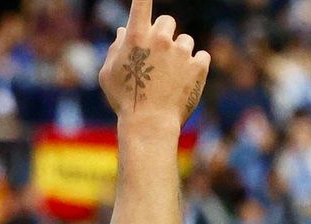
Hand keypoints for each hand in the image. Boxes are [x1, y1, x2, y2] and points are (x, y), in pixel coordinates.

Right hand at [98, 1, 210, 131]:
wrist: (150, 126)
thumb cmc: (125, 101)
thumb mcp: (109, 75)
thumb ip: (116, 49)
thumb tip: (124, 31)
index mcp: (137, 37)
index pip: (142, 3)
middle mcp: (161, 39)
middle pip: (167, 21)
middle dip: (163, 34)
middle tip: (158, 55)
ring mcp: (182, 52)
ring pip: (185, 41)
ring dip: (179, 53)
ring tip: (170, 77)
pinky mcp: (199, 66)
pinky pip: (201, 57)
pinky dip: (194, 67)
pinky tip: (184, 82)